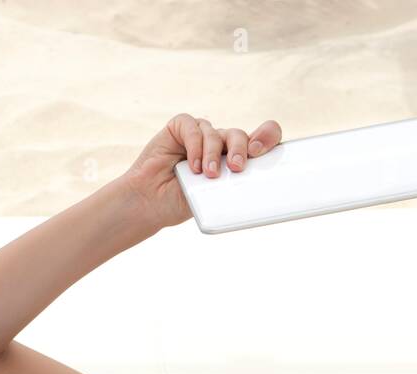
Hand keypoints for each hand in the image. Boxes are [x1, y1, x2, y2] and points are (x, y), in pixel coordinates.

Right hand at [120, 113, 282, 229]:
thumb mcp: (213, 197)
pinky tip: (192, 165)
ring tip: (207, 175)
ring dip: (213, 154)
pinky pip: (193, 127)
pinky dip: (194, 144)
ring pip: (217, 132)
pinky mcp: (180, 128)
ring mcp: (200, 134)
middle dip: (241, 149)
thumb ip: (232, 185)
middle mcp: (219, 144)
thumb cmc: (181, 203)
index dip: (267, 138)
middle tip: (237, 168)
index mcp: (233, 158)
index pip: (260, 140)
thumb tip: (258, 184)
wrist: (149, 203)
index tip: (261, 152)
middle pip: (240, 135)